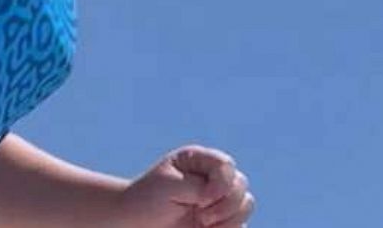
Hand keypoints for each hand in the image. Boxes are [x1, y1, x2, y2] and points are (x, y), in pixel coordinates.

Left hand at [111, 146, 254, 227]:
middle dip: (224, 205)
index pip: (226, 165)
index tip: (200, 200)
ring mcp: (219, 199)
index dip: (220, 185)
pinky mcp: (221, 221)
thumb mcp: (169, 185)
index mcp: (200, 161)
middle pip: (241, 184)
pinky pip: (241, 225)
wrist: (136, 222)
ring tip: (202, 224)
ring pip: (246, 205)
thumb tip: (220, 196)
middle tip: (201, 216)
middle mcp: (213, 177)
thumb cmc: (148, 199)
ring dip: (228, 219)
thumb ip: (198, 187)